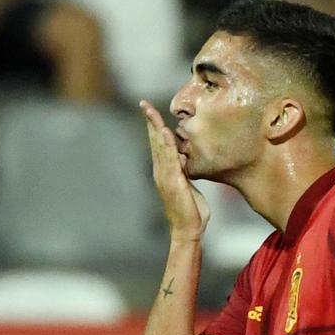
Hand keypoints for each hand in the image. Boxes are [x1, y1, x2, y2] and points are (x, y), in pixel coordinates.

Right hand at [139, 100, 209, 242]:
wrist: (188, 230)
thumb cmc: (191, 211)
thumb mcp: (188, 186)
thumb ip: (185, 173)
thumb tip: (186, 161)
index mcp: (165, 171)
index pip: (158, 144)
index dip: (154, 127)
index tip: (150, 111)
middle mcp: (161, 171)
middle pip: (153, 141)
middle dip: (149, 121)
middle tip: (143, 104)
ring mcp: (165, 176)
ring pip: (158, 146)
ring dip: (154, 128)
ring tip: (150, 111)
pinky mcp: (173, 181)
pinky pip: (169, 159)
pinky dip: (166, 144)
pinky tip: (164, 131)